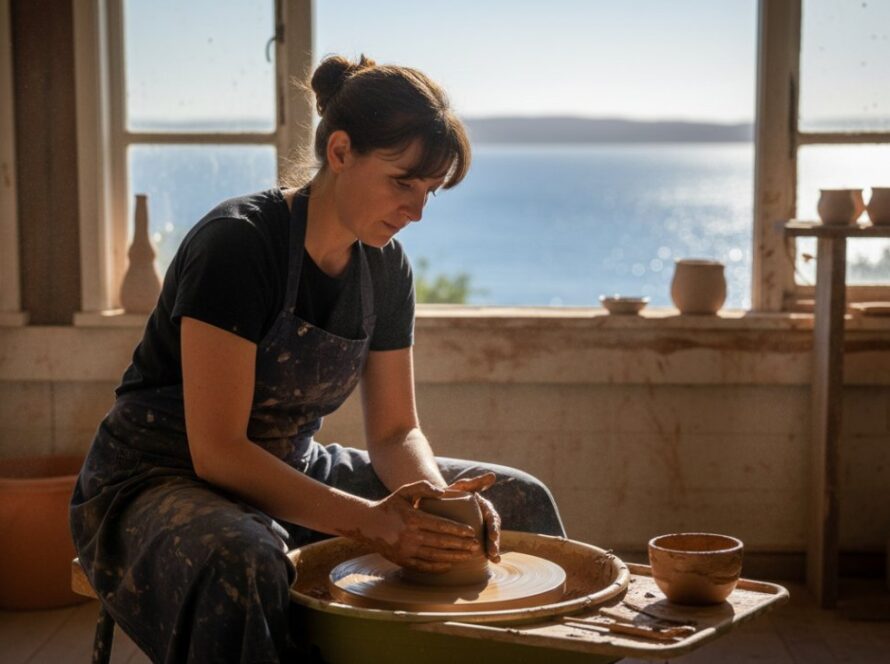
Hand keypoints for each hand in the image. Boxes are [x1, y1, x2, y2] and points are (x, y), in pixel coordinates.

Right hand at [358, 480, 481, 572]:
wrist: (366, 524)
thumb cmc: (390, 505)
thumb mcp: (404, 491)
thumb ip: (424, 487)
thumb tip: (443, 492)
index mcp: (413, 518)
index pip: (441, 525)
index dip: (458, 530)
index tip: (472, 532)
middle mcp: (410, 536)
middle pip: (441, 542)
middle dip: (461, 545)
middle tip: (476, 546)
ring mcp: (405, 550)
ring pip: (435, 556)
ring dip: (454, 557)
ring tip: (468, 557)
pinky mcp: (402, 560)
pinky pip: (423, 566)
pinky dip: (437, 567)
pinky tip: (449, 565)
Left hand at [445, 472, 501, 562]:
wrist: (437, 504)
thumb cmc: (450, 494)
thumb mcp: (461, 487)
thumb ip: (475, 482)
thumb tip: (492, 476)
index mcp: (484, 508)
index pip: (492, 518)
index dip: (494, 527)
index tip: (494, 536)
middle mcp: (484, 519)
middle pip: (492, 532)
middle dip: (494, 543)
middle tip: (493, 553)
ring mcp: (479, 528)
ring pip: (488, 541)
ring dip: (493, 551)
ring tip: (494, 560)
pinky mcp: (472, 537)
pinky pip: (480, 547)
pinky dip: (484, 555)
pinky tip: (488, 564)